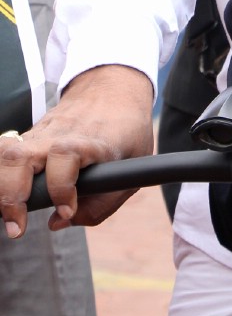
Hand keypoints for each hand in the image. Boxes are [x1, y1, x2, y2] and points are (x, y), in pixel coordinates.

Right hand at [0, 65, 153, 238]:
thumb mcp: (135, 164)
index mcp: (88, 140)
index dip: (61, 188)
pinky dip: (3, 177)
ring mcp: (39, 134)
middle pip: (19, 157)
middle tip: (17, 227)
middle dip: (11, 196)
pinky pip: (5, 153)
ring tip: (9, 215)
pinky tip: (10, 197)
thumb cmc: (127, 128)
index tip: (66, 210)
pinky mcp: (29, 136)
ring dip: (2, 187)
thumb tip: (60, 222)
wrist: (113, 87)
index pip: (63, 157)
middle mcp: (57, 135)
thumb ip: (104, 202)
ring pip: (5, 153)